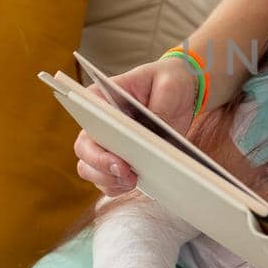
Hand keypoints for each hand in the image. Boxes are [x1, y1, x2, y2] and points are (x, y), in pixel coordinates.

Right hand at [74, 54, 200, 195]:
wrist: (182, 90)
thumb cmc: (170, 80)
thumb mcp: (170, 86)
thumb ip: (160, 107)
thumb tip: (152, 134)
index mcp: (103, 96)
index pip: (87, 118)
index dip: (97, 142)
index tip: (117, 159)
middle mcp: (98, 121)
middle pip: (85, 150)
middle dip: (102, 168)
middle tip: (128, 175)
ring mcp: (106, 142)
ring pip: (91, 169)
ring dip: (109, 180)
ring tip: (133, 182)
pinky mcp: (120, 156)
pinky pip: (108, 179)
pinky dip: (117, 186)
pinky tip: (135, 184)